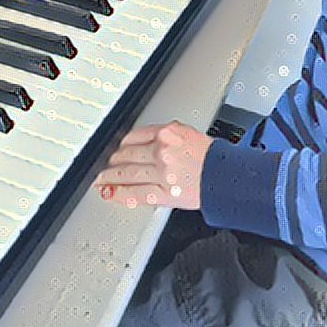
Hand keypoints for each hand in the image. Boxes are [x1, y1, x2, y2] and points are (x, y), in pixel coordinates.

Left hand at [92, 120, 212, 209]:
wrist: (226, 176)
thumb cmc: (212, 157)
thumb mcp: (188, 133)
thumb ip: (167, 134)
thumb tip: (147, 139)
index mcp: (168, 133)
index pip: (135, 135)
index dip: (122, 143)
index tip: (117, 147)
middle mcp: (162, 151)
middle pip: (128, 154)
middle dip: (113, 159)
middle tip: (105, 163)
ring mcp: (161, 173)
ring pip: (128, 173)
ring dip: (110, 176)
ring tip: (100, 178)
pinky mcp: (163, 193)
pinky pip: (136, 193)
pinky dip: (119, 193)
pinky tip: (110, 193)